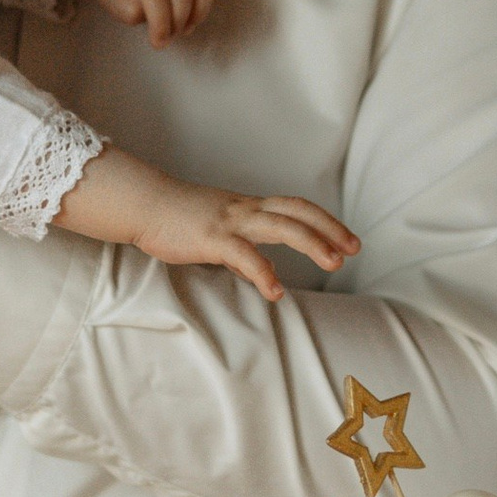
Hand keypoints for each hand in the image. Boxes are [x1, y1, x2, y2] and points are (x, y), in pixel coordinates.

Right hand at [55, 141, 359, 303]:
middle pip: (299, 212)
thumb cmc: (175, 218)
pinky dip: (263, 271)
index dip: (325, 221)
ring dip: (312, 243)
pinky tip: (276, 291)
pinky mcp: (211, 238)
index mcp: (248, 207)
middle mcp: (246, 210)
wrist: (141, 204)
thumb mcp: (216, 230)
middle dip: (330, 229)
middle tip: (354, 249)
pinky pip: (244, 254)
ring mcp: (230, 221)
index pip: (296, 208)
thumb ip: (239, 246)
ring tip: (334, 264)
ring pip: (282, 226)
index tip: (348, 239)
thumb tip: (256, 266)